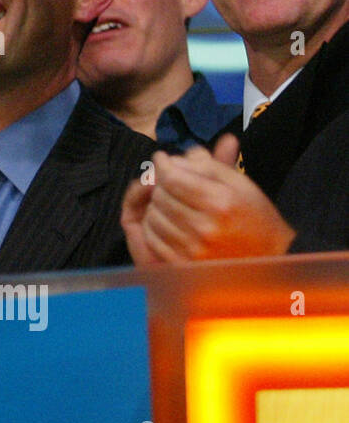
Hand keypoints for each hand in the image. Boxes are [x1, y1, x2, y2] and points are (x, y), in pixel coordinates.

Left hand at [121, 136, 297, 262]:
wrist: (271, 256)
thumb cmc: (254, 215)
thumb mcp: (239, 183)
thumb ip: (206, 165)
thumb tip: (173, 158)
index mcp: (220, 203)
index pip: (172, 178)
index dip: (163, 164)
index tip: (162, 158)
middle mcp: (205, 228)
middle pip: (160, 196)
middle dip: (161, 184)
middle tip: (170, 182)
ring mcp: (193, 249)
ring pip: (153, 216)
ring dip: (157, 205)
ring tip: (171, 202)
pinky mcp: (184, 264)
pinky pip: (152, 239)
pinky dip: (153, 227)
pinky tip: (166, 221)